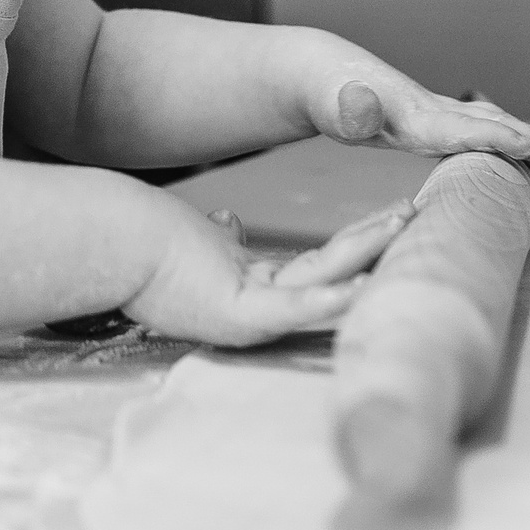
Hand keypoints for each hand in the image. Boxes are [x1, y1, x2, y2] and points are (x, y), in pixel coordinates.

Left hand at [122, 198, 411, 344]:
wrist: (112, 245)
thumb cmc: (145, 245)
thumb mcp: (197, 241)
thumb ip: (221, 238)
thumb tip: (231, 223)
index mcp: (254, 283)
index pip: (319, 265)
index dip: (356, 242)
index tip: (391, 216)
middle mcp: (261, 302)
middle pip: (332, 272)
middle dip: (374, 244)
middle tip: (417, 214)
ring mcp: (252, 311)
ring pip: (322, 285)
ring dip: (364, 260)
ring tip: (400, 230)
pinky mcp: (239, 315)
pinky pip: (292, 308)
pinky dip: (328, 300)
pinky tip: (360, 286)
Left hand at [316, 73, 529, 177]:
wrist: (322, 73)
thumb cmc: (327, 97)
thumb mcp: (332, 108)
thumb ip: (349, 112)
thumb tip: (359, 103)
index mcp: (413, 117)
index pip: (460, 129)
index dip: (495, 137)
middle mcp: (432, 111)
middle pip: (487, 126)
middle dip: (527, 142)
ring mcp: (435, 112)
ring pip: (487, 124)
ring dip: (523, 138)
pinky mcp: (431, 118)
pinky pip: (476, 127)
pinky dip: (503, 133)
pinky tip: (524, 143)